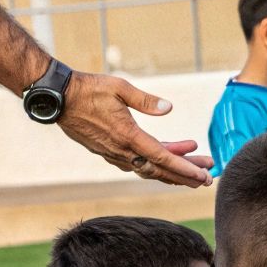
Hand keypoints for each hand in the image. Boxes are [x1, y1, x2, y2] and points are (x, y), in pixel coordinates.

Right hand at [57, 71, 212, 187]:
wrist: (58, 99)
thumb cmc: (89, 89)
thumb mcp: (120, 88)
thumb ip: (145, 100)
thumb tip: (168, 108)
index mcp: (127, 136)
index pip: (162, 157)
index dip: (184, 167)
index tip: (203, 175)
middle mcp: (121, 150)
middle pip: (159, 169)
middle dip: (185, 175)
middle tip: (208, 178)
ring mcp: (113, 153)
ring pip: (148, 168)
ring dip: (172, 170)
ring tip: (195, 169)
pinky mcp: (108, 151)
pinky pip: (137, 162)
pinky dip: (155, 163)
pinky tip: (168, 157)